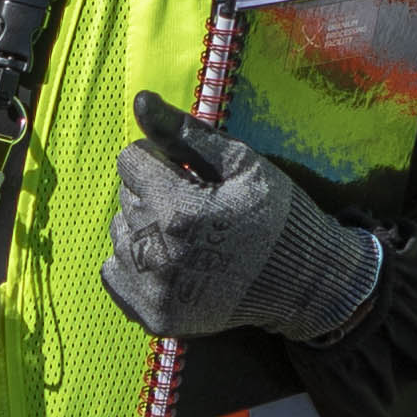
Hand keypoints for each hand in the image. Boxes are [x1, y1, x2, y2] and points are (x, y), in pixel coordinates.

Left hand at [101, 92, 390, 344]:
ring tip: (187, 236)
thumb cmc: (275, 214)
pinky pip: (114, 273)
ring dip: (145, 228)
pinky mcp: (152, 316)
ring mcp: (152, 291)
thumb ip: (184, 132)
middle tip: (197, 207)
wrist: (302, 282)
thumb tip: (139, 99)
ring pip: (120, 234)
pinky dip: (136, 264)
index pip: (131, 161)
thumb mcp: (240, 163)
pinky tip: (172, 262)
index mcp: (176, 210)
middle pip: (126, 198)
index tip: (191, 175)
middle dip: (155, 193)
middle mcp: (157, 254)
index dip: (163, 160)